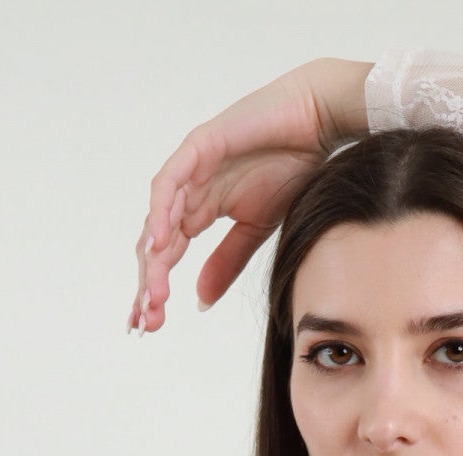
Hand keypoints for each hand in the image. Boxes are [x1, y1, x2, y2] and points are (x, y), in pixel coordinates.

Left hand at [128, 57, 372, 333]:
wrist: (316, 122)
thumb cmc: (292, 167)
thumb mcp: (256, 230)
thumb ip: (226, 263)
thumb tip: (199, 303)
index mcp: (199, 211)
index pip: (166, 256)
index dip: (155, 290)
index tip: (148, 325)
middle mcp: (188, 191)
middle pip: (155, 244)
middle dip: (149, 284)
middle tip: (146, 320)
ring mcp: (190, 167)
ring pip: (158, 219)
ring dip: (153, 259)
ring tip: (153, 295)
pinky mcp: (199, 146)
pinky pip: (171, 182)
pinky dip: (161, 213)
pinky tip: (158, 245)